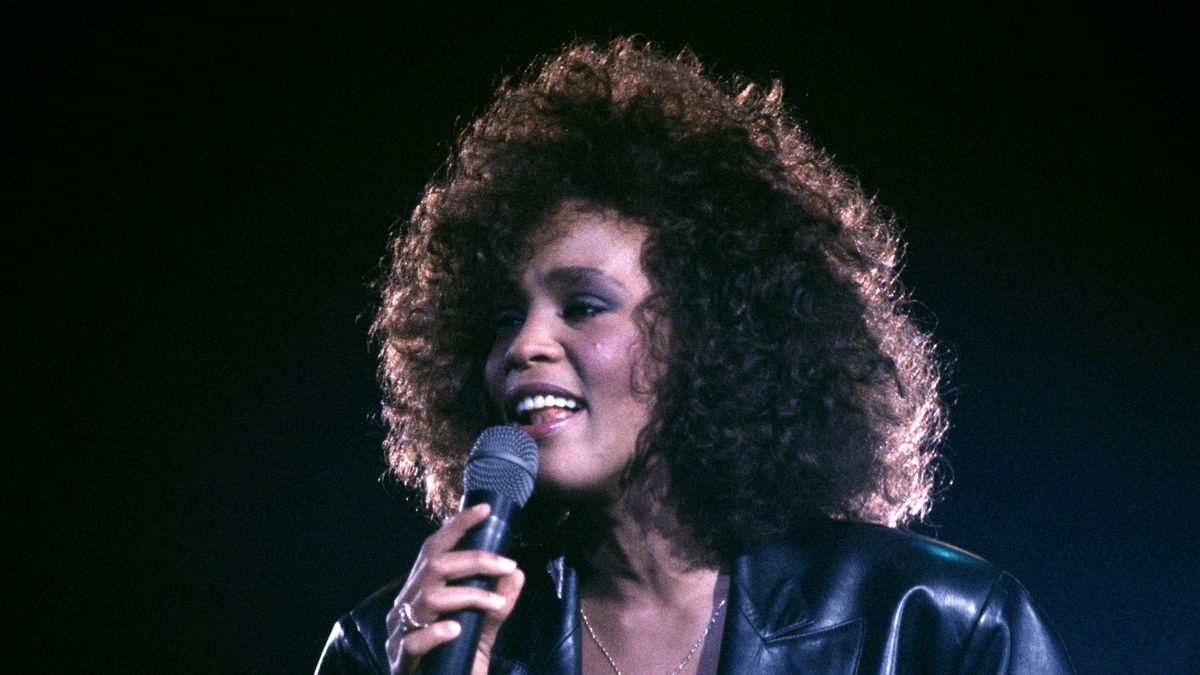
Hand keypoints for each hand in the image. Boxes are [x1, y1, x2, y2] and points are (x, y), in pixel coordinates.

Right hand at [385, 503, 525, 674]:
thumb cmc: (457, 661)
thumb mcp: (482, 630)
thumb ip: (497, 604)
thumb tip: (517, 573)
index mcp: (419, 592)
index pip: (434, 549)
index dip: (457, 527)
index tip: (485, 509)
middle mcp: (405, 607)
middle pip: (433, 566)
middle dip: (474, 559)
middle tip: (507, 563)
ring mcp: (399, 633)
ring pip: (429, 599)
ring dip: (469, 596)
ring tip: (497, 603)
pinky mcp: (401, 662)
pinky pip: (414, 640)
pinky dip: (436, 632)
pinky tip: (456, 630)